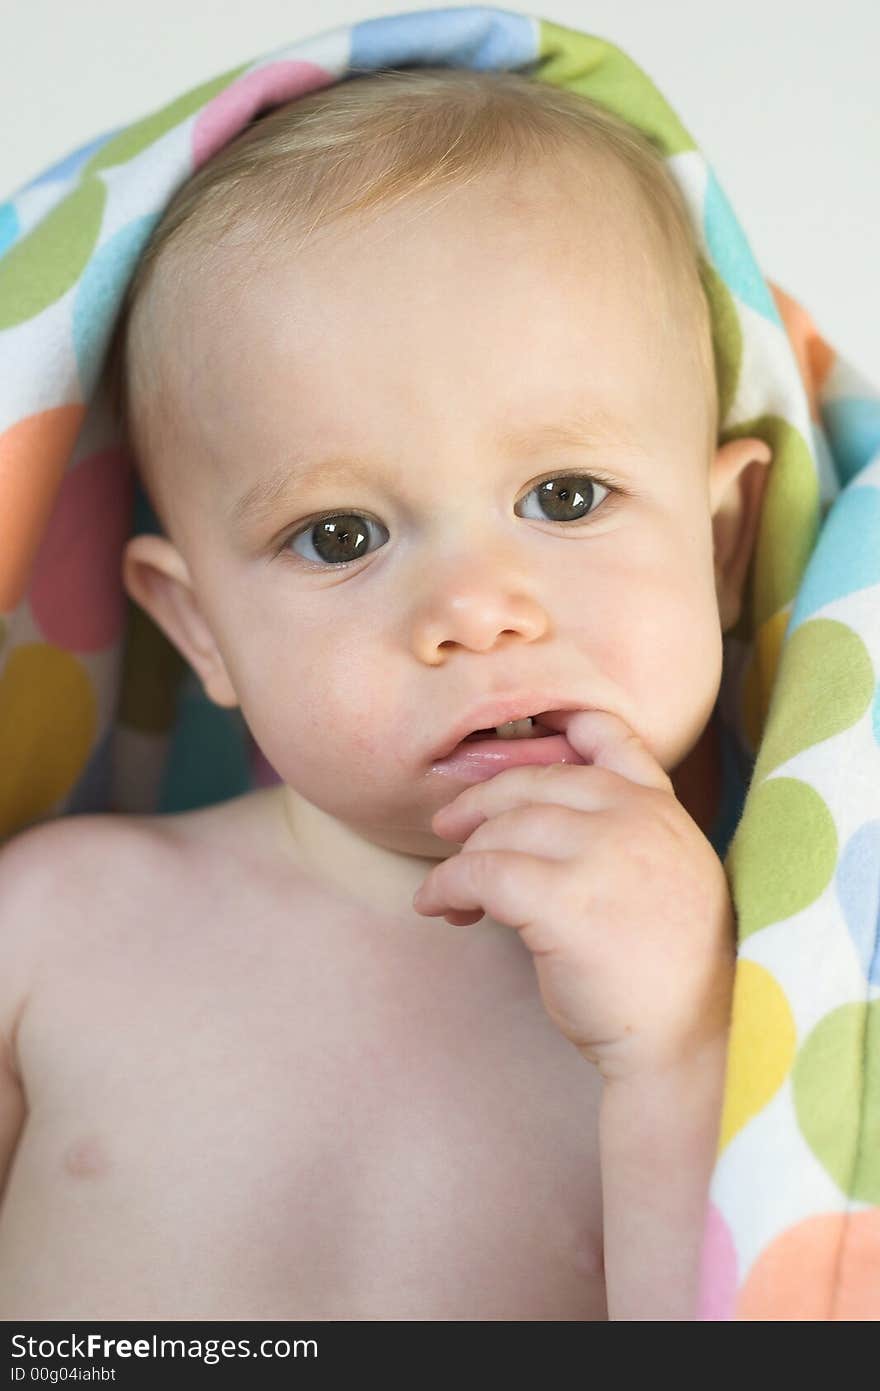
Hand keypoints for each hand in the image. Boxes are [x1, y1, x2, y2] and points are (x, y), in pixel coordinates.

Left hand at [413, 710, 735, 1081]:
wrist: (693, 1041)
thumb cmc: (670, 974)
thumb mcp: (667, 879)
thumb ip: (622, 835)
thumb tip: (529, 820)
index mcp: (660, 809)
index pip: (607, 735)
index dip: (556, 724)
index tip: (513, 734)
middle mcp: (634, 817)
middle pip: (533, 782)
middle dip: (481, 804)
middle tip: (448, 830)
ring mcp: (601, 853)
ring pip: (501, 828)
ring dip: (462, 858)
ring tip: (451, 895)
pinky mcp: (563, 899)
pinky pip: (481, 873)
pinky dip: (447, 887)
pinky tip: (439, 907)